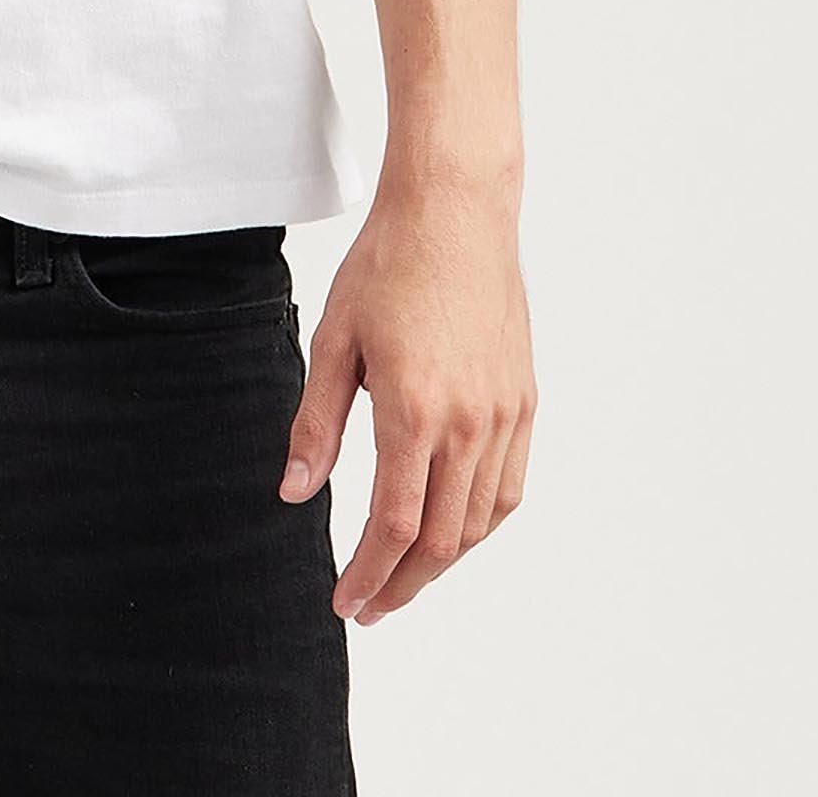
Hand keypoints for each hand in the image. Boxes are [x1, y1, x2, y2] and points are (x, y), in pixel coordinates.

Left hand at [278, 182, 534, 625]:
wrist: (455, 210)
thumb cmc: (388, 265)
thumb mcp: (334, 340)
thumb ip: (316, 424)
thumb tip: (294, 494)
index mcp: (413, 412)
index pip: (392, 527)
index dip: (367, 576)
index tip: (345, 603)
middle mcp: (468, 424)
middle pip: (439, 540)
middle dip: (401, 585)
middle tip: (369, 607)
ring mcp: (503, 414)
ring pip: (478, 523)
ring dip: (440, 562)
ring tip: (402, 574)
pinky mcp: (523, 399)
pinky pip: (508, 488)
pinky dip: (480, 524)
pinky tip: (452, 529)